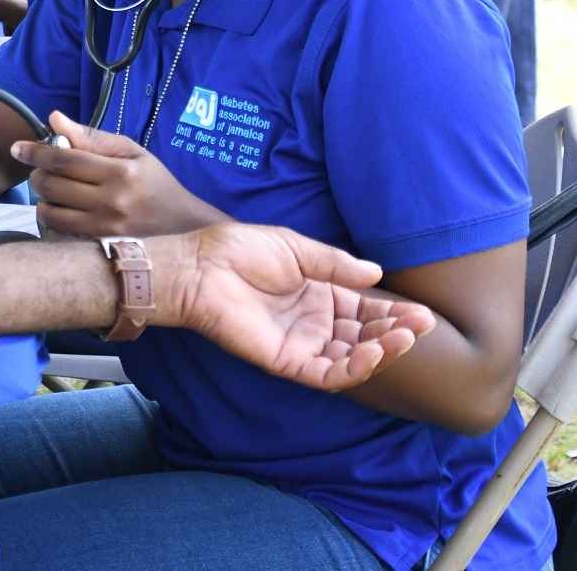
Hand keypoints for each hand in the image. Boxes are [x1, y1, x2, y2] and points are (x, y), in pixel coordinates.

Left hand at [12, 112, 229, 236]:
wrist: (182, 224)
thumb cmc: (154, 183)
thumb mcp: (130, 151)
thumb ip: (91, 137)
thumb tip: (54, 119)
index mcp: (120, 173)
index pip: (64, 159)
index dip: (35, 152)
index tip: (18, 148)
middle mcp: (111, 201)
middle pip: (51, 185)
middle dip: (38, 174)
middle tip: (45, 170)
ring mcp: (104, 227)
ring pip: (49, 211)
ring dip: (43, 198)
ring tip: (55, 190)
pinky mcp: (99, 245)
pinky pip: (59, 230)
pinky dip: (52, 217)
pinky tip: (62, 208)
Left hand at [150, 223, 435, 391]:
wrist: (200, 265)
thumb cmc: (238, 251)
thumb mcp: (296, 249)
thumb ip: (336, 265)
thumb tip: (376, 273)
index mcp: (319, 295)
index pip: (366, 310)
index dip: (394, 313)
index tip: (423, 312)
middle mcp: (314, 323)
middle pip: (365, 336)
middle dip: (395, 332)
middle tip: (422, 324)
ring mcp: (301, 344)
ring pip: (352, 358)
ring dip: (382, 351)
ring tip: (406, 337)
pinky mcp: (285, 361)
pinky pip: (326, 373)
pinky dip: (354, 368)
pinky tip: (374, 353)